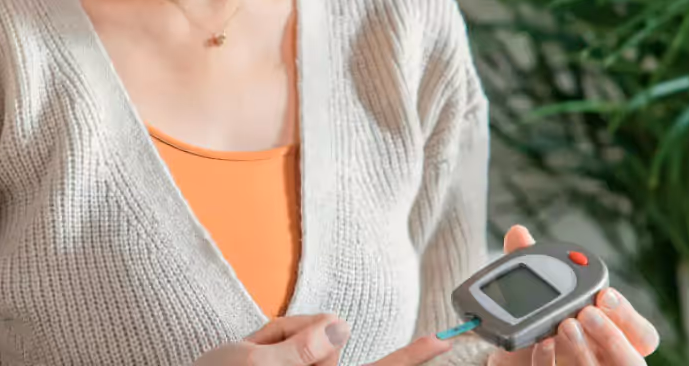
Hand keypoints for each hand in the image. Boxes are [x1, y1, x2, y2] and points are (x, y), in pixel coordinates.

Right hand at [195, 315, 452, 365]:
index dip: (412, 358)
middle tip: (255, 348)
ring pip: (306, 345)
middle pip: (327, 347)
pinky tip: (247, 357)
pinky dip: (270, 344)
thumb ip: (299, 343)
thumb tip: (340, 327)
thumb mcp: (250, 362)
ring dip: (276, 341)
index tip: (444, 342)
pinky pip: (293, 347)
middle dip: (295, 336)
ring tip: (244, 357)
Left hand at [486, 226, 661, 364]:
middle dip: (610, 334)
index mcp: (615, 335)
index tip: (605, 295)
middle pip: (630, 359)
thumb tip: (518, 233)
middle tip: (585, 313)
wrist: (509, 351)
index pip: (644, 335)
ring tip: (563, 326)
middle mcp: (605, 360)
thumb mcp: (537, 291)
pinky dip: (548, 361)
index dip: (627, 316)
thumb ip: (532, 262)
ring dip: (583, 349)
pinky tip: (539, 344)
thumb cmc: (537, 319)